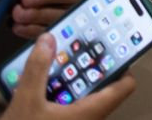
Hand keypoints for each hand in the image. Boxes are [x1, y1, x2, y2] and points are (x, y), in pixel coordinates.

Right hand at [1, 34, 134, 117]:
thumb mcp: (27, 101)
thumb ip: (38, 68)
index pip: (125, 86)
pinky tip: (43, 80)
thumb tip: (49, 39)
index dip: (124, 63)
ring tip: (57, 56)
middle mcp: (90, 119)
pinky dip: (60, 90)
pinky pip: (69, 105)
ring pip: (83, 94)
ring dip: (72, 77)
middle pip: (103, 85)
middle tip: (78, 43)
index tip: (111, 44)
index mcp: (92, 111)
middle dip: (90, 64)